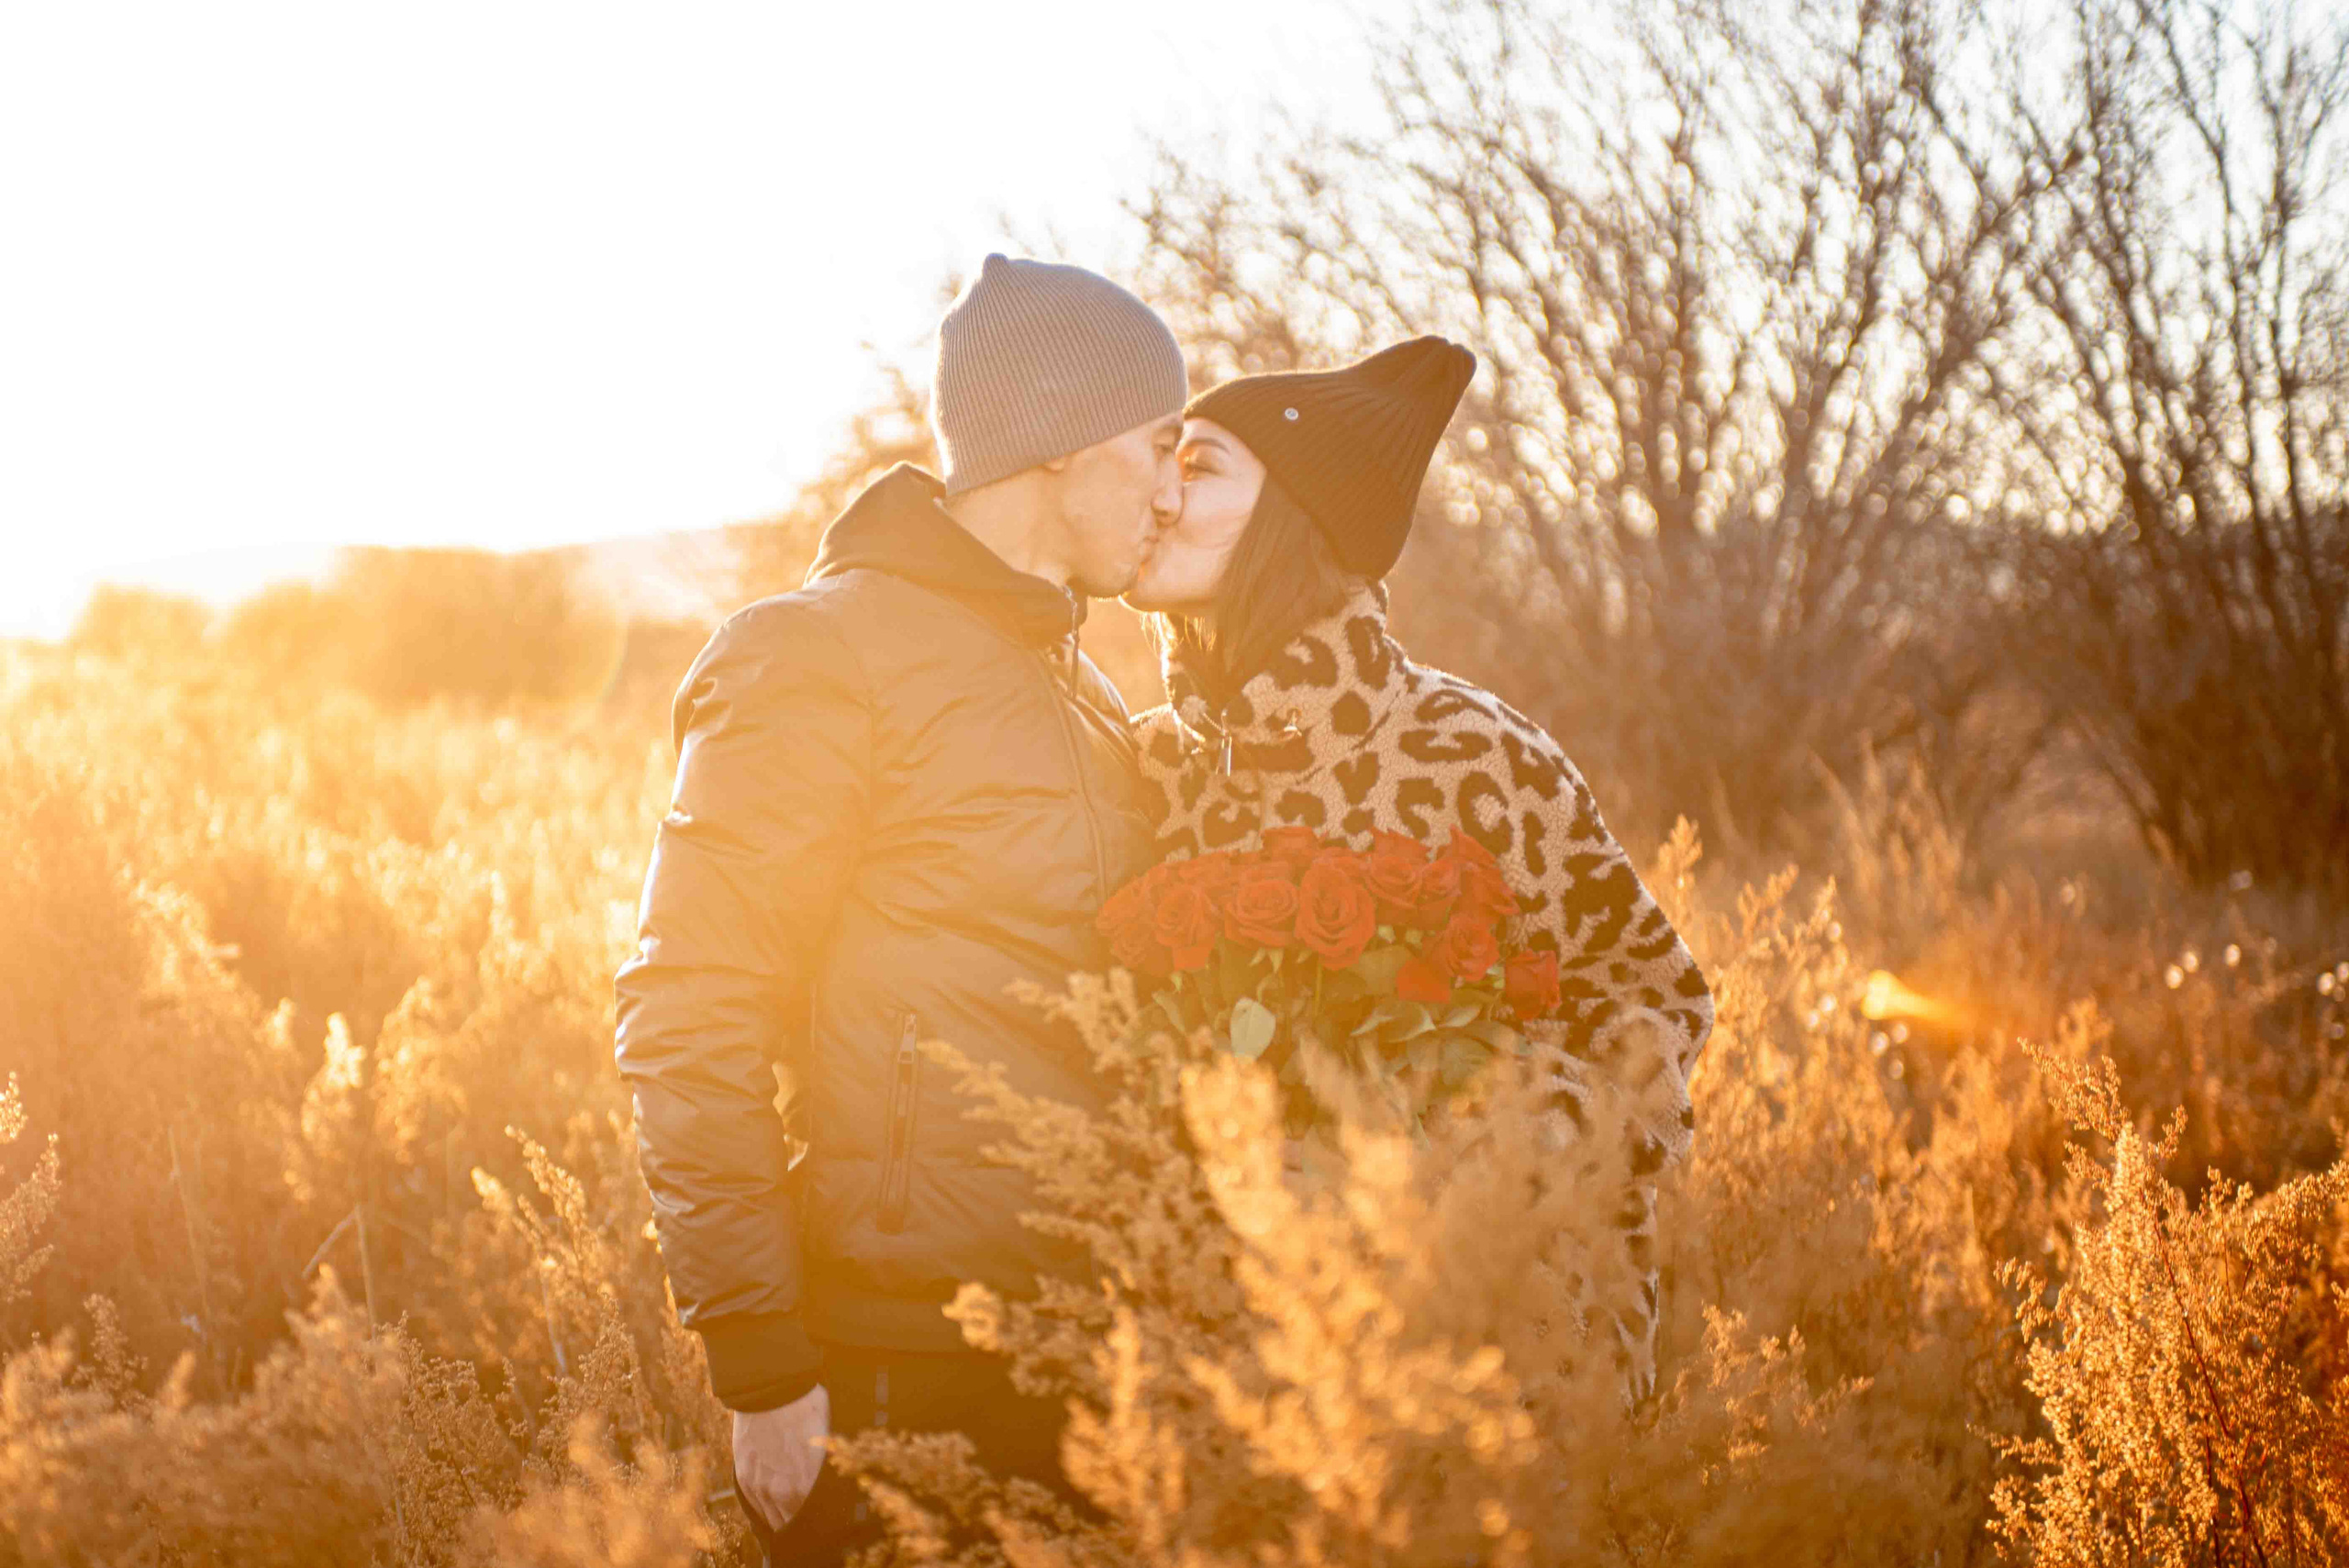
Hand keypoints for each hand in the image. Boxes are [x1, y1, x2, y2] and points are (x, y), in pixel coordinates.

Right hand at [733, 1382, 829, 1530]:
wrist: (770, 1389)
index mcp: (805, 1486)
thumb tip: (832, 1486)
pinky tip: (776, 1506)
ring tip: (794, 1518)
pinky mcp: (743, 1476)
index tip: (827, 1521)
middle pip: (791, 1524)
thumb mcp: (827, 1439)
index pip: (812, 1521)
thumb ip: (824, 1471)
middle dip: (801, 1523)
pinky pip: (756, 1505)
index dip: (820, 1522)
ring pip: (772, 1518)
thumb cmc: (807, 1408)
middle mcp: (779, 1493)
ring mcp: (758, 1486)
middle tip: (812, 1523)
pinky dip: (766, 1508)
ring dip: (783, 1518)